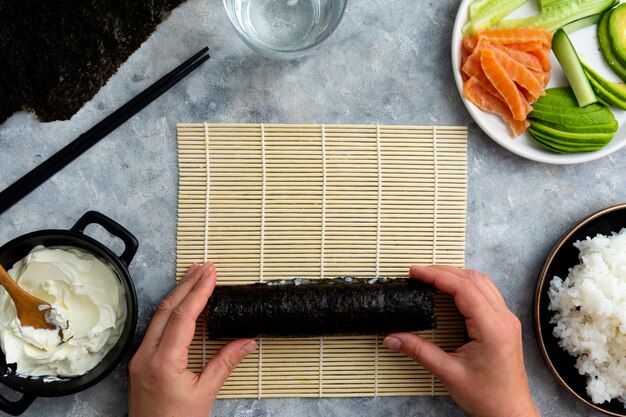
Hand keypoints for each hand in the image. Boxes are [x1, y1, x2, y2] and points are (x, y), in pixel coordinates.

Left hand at [128, 262, 256, 416]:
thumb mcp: (205, 394)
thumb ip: (225, 363)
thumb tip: (246, 342)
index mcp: (163, 363)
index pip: (183, 317)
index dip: (199, 292)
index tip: (211, 274)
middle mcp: (146, 356)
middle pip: (167, 309)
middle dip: (187, 284)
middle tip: (205, 266)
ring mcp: (140, 358)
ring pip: (158, 316)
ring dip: (178, 294)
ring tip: (194, 276)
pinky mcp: (140, 363)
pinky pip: (155, 327)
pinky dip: (171, 310)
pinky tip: (181, 303)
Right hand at [383, 266, 539, 416]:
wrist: (510, 412)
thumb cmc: (488, 397)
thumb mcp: (448, 373)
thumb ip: (419, 351)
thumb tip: (393, 338)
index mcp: (492, 328)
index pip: (463, 288)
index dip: (437, 276)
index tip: (416, 272)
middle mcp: (504, 319)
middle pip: (473, 279)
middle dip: (443, 271)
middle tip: (418, 272)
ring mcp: (507, 319)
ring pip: (482, 282)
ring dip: (456, 274)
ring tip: (432, 276)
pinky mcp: (505, 323)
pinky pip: (487, 292)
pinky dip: (467, 284)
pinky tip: (452, 289)